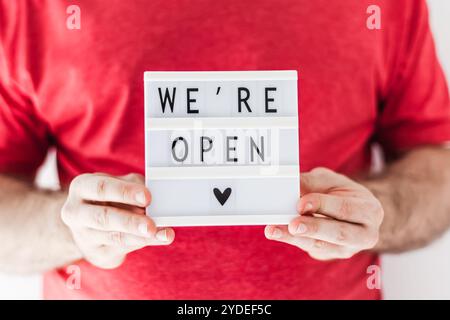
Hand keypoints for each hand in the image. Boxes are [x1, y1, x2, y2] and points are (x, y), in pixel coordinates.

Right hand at [61, 173, 173, 268]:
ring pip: (115, 237)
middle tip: (151, 225)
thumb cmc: (108, 197)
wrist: (90, 223)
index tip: (147, 197)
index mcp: (82, 187)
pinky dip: (143, 242)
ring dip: (141, 236)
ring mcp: (84, 236)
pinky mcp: (96, 253)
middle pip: (104, 218)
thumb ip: (135, 186)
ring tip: (162, 233)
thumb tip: (154, 195)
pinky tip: (159, 238)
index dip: (125, 192)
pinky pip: (122, 249)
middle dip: (130, 222)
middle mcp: (76, 212)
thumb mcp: (119, 183)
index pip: (102, 188)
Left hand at [265, 167, 382, 259]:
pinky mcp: (330, 255)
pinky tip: (278, 232)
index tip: (301, 204)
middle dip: (313, 228)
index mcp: (369, 210)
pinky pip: (311, 249)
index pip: (346, 209)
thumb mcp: (330, 180)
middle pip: (338, 234)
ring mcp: (348, 249)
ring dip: (295, 238)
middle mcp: (365, 235)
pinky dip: (293, 240)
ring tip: (274, 230)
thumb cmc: (341, 192)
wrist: (349, 209)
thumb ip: (312, 182)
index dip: (323, 206)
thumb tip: (290, 184)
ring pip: (321, 246)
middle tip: (292, 224)